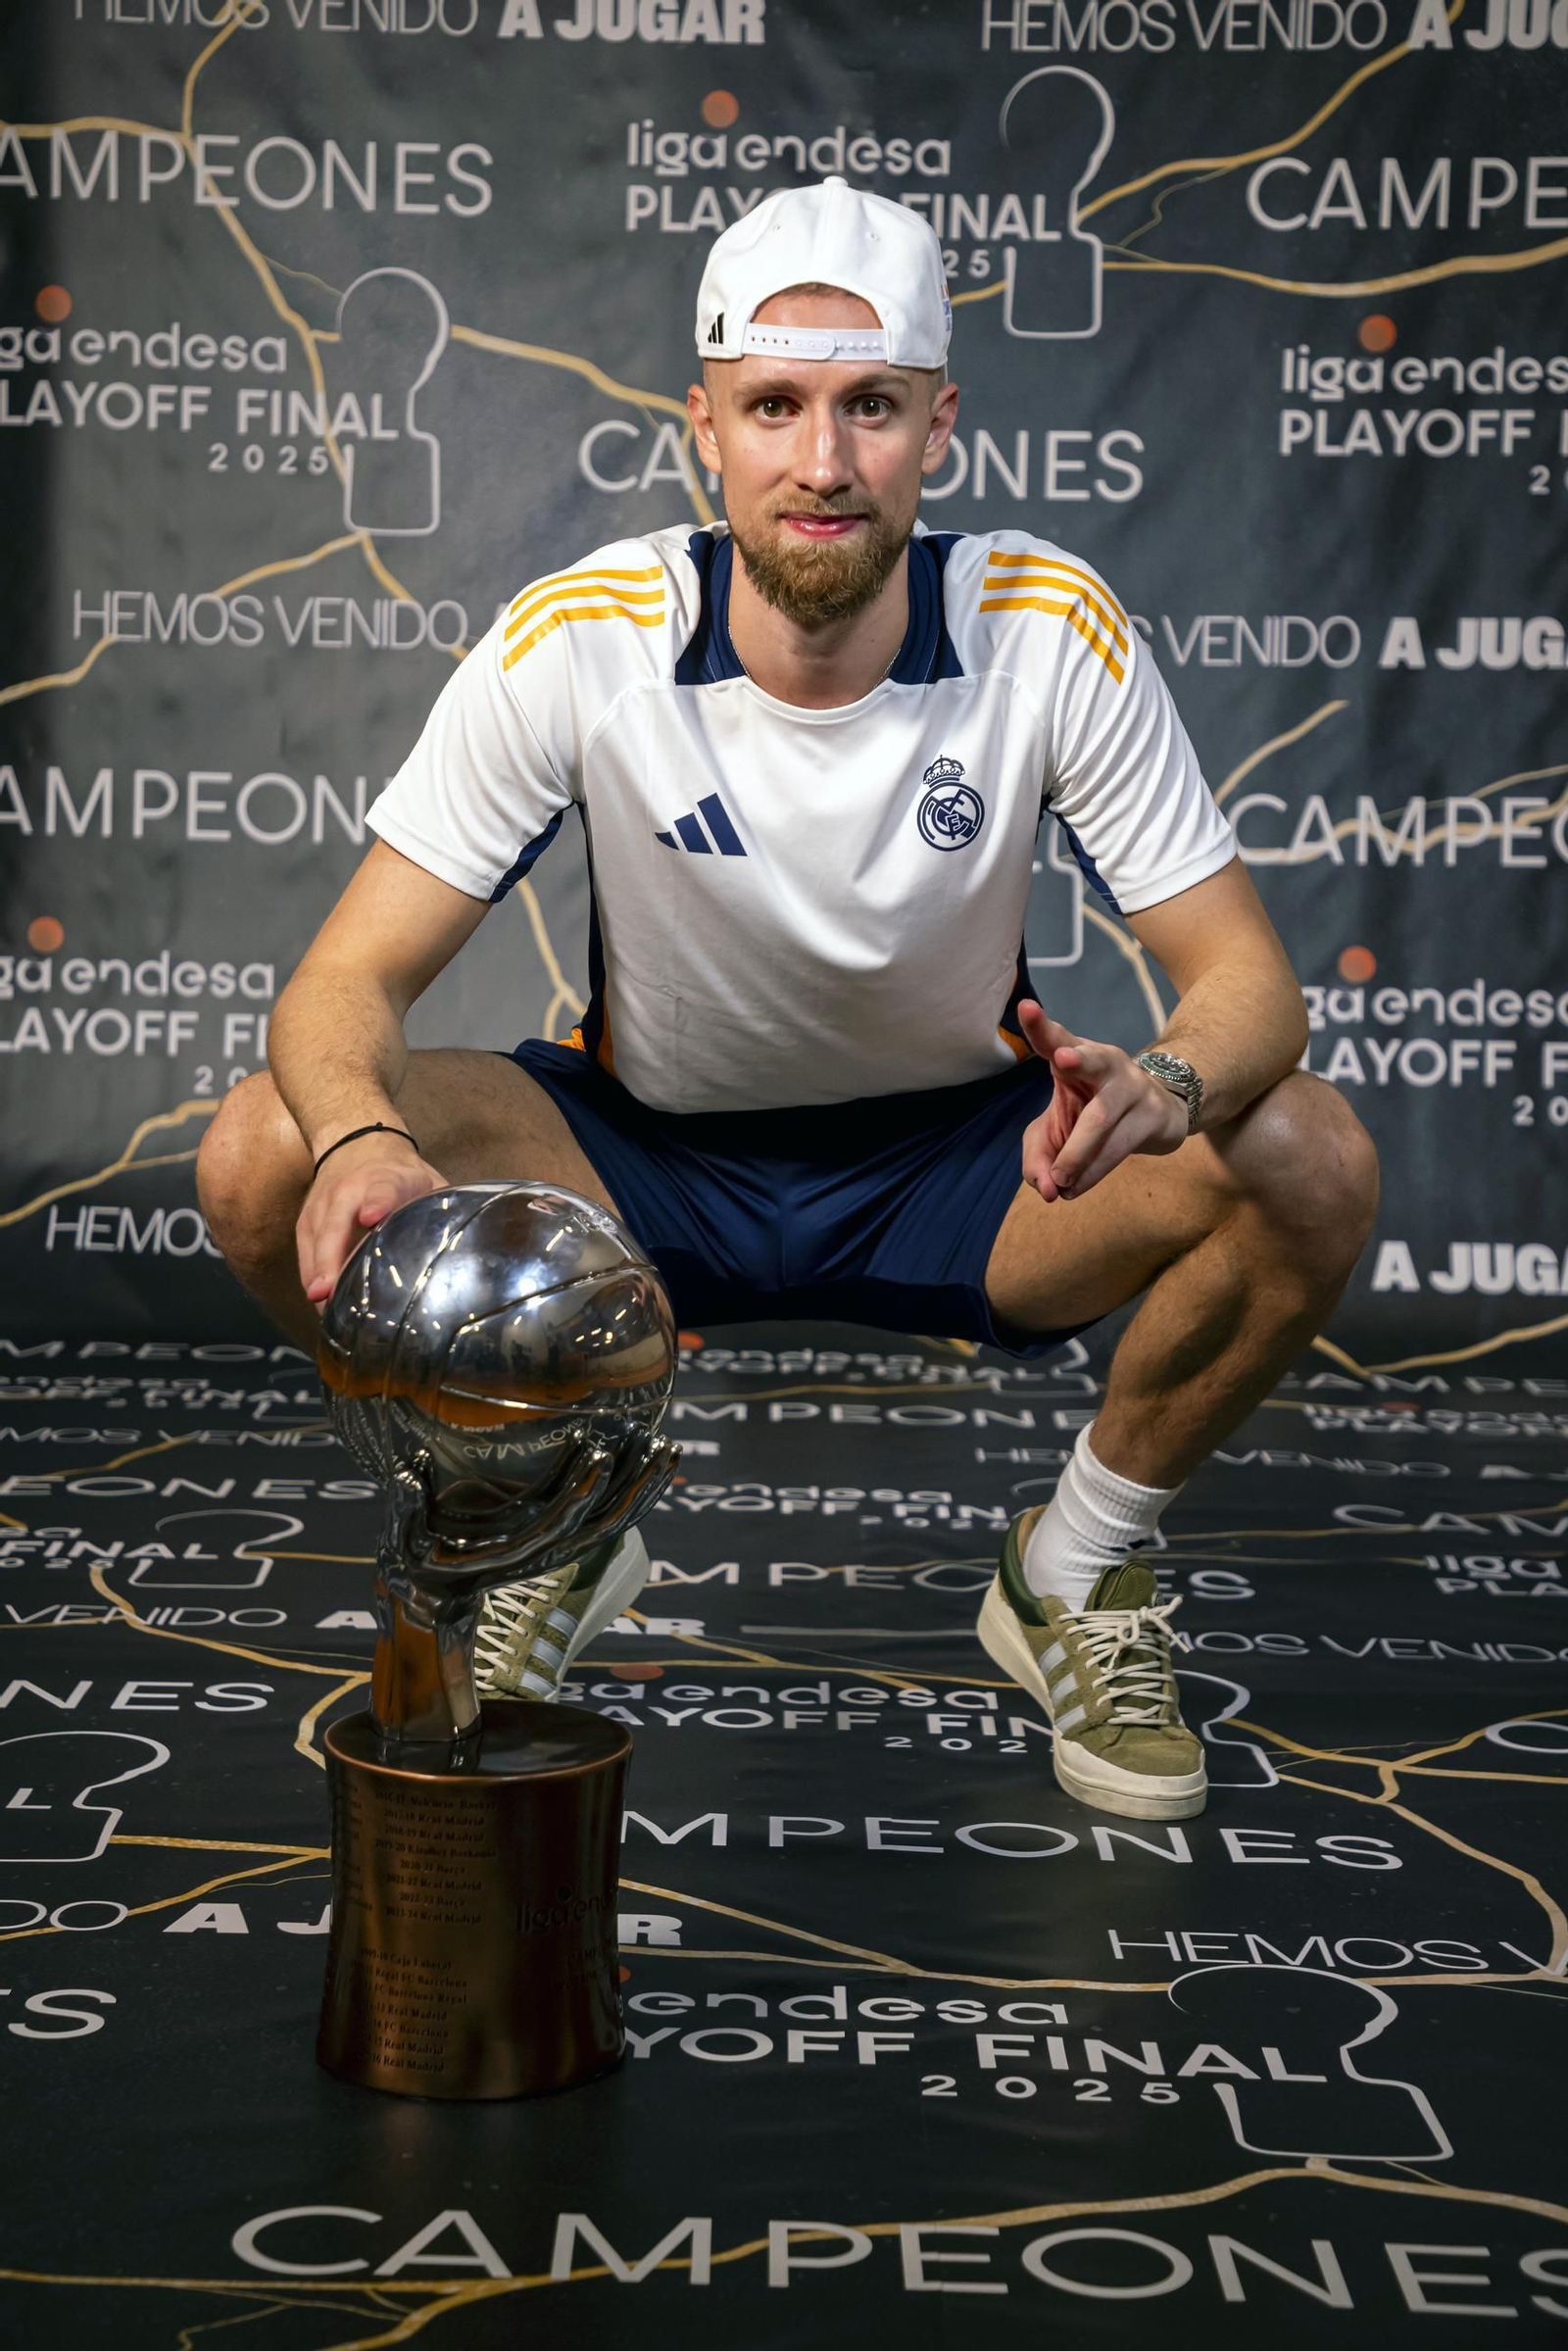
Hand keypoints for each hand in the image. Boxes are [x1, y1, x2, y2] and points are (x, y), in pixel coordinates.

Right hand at [297, 1134, 448, 1310]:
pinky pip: (305, 1254)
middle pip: (335, 1226)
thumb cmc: (399, 1175)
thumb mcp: (427, 1183)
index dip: (378, 1203)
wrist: (355, 1143)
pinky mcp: (305, 1221)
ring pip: (316, 1244)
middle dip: (330, 1259)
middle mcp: (347, 1191)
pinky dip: (312, 1279)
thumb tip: (470, 1253)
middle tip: (326, 1293)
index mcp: (386, 1180)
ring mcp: (322, 1206)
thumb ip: (440, 1212)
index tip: (372, 1217)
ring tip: (328, 1314)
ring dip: (318, 1278)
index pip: (383, 1190)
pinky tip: (324, 1306)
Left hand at [1016, 1000, 1187, 1203]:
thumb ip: (1039, 1155)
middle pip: (1093, 1059)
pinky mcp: (1152, 1117)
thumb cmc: (1094, 1114)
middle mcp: (1108, 1063)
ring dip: (1076, 1153)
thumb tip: (1046, 1188)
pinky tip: (1075, 1187)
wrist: (1160, 1115)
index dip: (1040, 1026)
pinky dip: (1093, 1171)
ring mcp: (1133, 1088)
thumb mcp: (1059, 1130)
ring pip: (1101, 1119)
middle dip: (1077, 1059)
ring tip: (1057, 1181)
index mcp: (1078, 1055)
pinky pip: (1119, 1146)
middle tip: (1061, 1059)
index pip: (1057, 1037)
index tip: (1026, 1008)